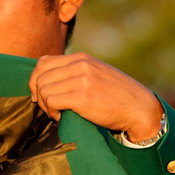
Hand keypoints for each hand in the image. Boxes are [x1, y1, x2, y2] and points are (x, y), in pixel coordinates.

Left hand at [29, 53, 163, 140]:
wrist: (139, 108)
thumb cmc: (114, 96)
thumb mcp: (94, 74)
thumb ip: (73, 72)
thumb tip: (43, 79)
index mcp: (81, 58)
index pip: (42, 63)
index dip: (35, 81)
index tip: (41, 95)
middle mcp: (80, 65)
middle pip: (39, 77)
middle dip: (39, 95)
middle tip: (50, 108)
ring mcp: (82, 79)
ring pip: (43, 90)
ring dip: (46, 106)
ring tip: (58, 113)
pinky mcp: (83, 97)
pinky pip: (51, 102)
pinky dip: (52, 113)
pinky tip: (62, 117)